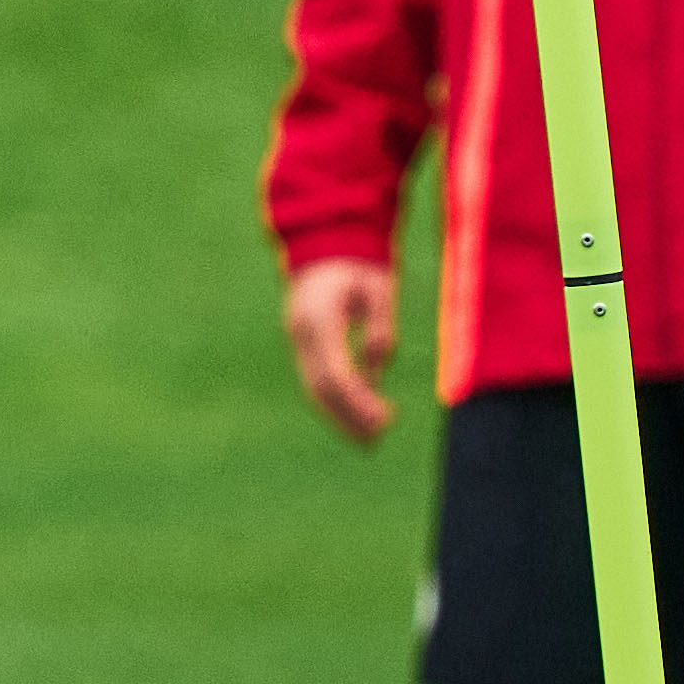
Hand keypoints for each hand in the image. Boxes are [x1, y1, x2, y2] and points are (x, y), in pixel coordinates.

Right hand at [285, 256, 399, 445]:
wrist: (326, 243)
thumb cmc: (359, 265)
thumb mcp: (378, 289)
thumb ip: (378, 329)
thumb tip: (375, 374)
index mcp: (319, 319)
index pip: (334, 374)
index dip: (359, 401)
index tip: (384, 419)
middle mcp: (301, 334)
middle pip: (320, 388)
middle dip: (348, 416)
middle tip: (377, 439)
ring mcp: (298, 339)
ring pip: (314, 388)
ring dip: (340, 415)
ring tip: (369, 439)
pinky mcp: (304, 343)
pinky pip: (315, 379)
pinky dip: (334, 402)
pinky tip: (356, 417)